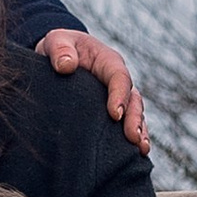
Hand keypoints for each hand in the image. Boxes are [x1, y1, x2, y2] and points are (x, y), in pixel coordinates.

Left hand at [36, 28, 146, 155]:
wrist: (58, 56)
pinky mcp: (112, 111)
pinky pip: (126, 124)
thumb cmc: (58, 48)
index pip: (119, 77)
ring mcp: (118, 96)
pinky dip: (131, 139)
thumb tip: (66, 66)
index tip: (115, 114)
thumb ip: (60, 49)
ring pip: (135, 114)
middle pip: (133, 99)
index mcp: (107, 61)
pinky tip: (135, 155)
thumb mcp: (55, 41)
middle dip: (134, 119)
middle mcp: (118, 80)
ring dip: (139, 131)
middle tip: (133, 138)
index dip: (119, 96)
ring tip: (140, 149)